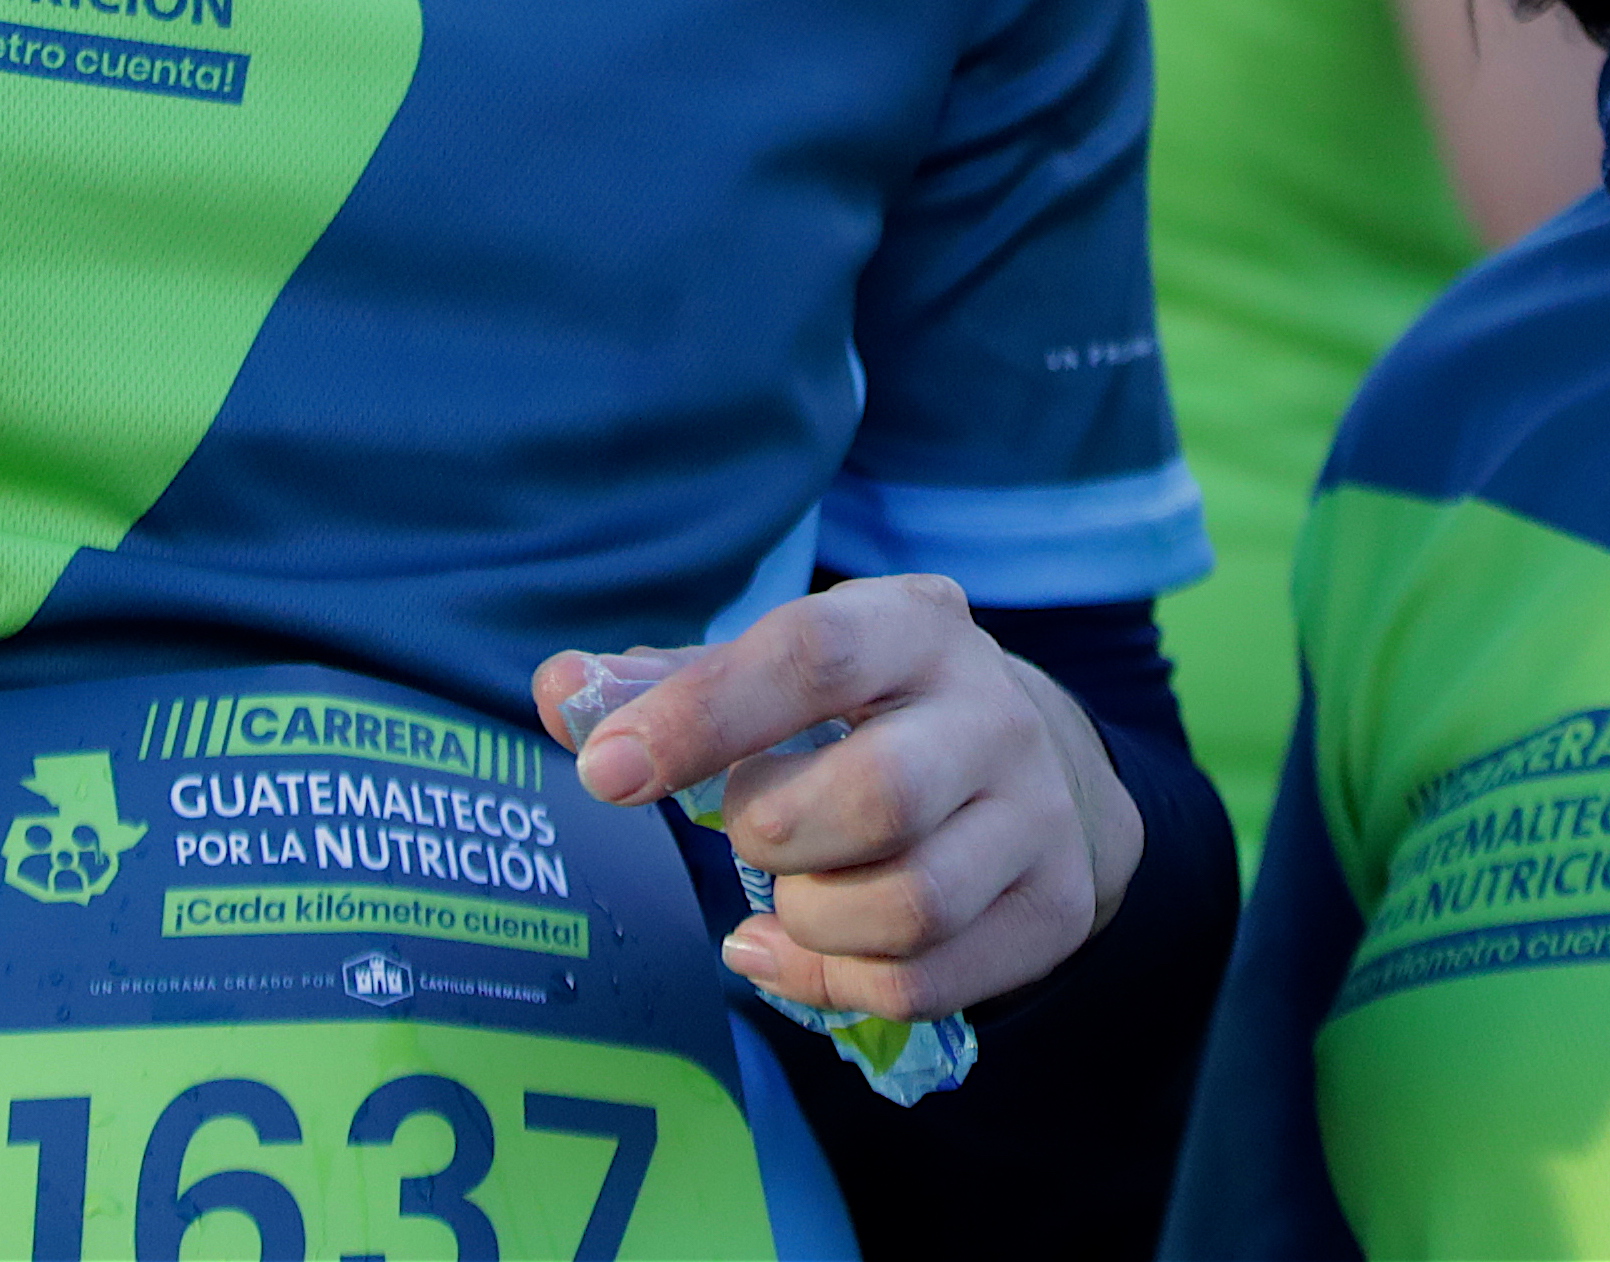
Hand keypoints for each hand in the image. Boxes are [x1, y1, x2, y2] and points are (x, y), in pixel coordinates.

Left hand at [535, 577, 1144, 1021]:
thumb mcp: (784, 671)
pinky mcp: (1053, 908)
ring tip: (786, 894)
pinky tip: (794, 951)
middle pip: (877, 797)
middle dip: (773, 835)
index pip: (812, 655)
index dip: (700, 714)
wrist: (1044, 771)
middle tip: (748, 833)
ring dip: (809, 918)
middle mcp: (994, 713)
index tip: (608, 769)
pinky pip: (924, 982)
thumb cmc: (871, 715)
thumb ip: (666, 682)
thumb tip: (557, 689)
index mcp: (916, 626)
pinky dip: (833, 982)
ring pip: (907, 905)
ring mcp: (1037, 816)